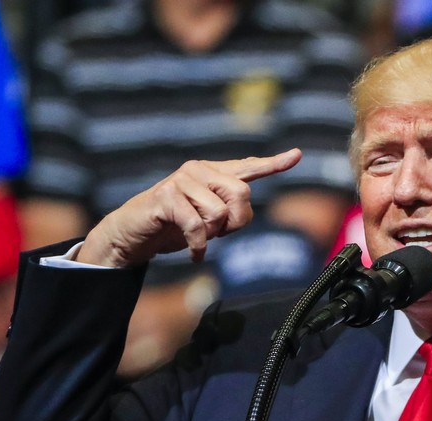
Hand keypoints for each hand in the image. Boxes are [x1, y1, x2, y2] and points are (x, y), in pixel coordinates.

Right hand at [77, 149, 301, 266]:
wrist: (135, 234)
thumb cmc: (174, 227)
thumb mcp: (209, 222)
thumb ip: (230, 214)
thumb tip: (241, 212)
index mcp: (213, 174)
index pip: (248, 167)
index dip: (274, 163)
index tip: (297, 155)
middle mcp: (198, 170)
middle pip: (241, 195)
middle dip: (235, 222)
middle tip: (217, 233)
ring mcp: (181, 181)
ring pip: (219, 213)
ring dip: (211, 235)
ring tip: (196, 236)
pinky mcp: (166, 197)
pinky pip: (197, 226)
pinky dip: (199, 246)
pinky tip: (195, 254)